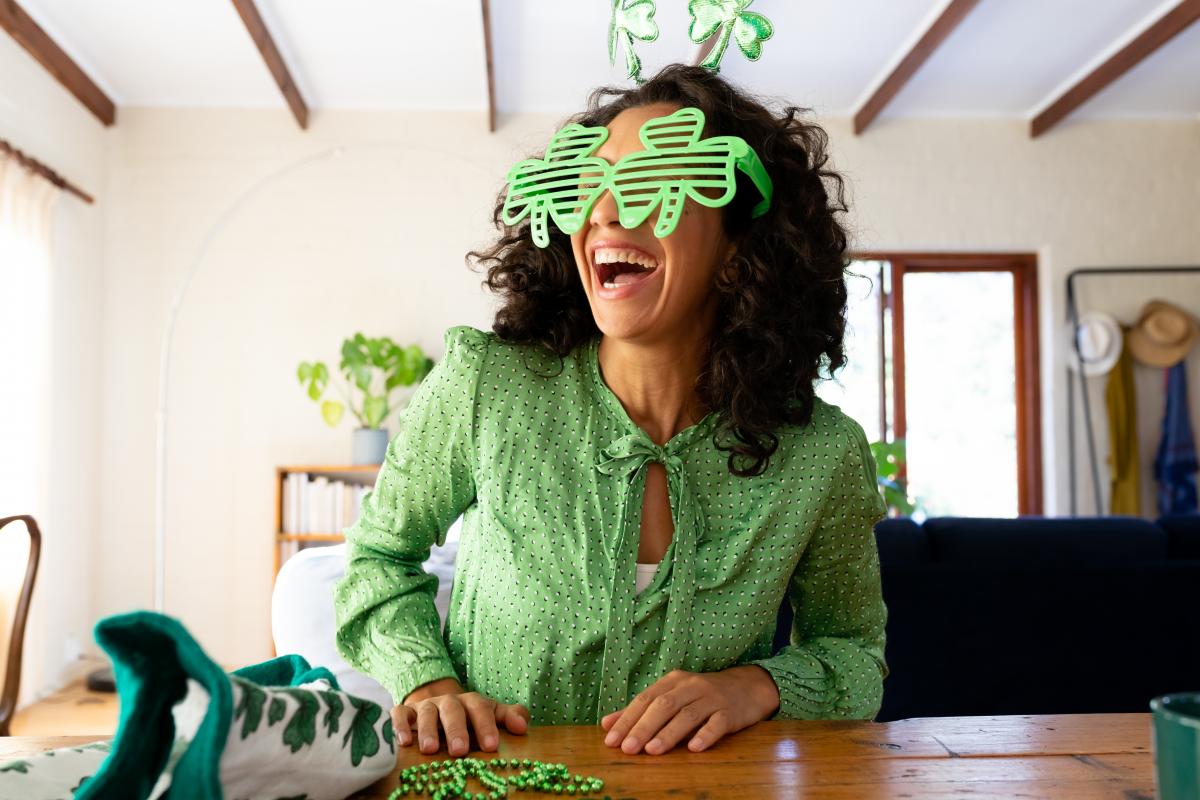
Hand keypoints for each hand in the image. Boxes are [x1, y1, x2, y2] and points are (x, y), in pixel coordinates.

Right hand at [392, 678, 530, 756]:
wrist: (436, 705)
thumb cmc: (467, 718)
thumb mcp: (489, 715)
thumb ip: (507, 717)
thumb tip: (522, 726)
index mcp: (471, 702)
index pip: (480, 709)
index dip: (486, 726)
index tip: (491, 747)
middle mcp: (448, 702)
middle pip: (453, 710)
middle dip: (456, 729)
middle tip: (460, 750)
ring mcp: (425, 706)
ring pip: (426, 713)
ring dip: (428, 730)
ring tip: (430, 750)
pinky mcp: (405, 712)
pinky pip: (399, 714)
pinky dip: (399, 726)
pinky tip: (403, 743)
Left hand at [600, 666, 779, 754]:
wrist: (748, 687)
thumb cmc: (703, 695)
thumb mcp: (672, 696)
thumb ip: (641, 711)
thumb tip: (607, 724)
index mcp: (673, 681)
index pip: (645, 699)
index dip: (627, 719)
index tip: (611, 740)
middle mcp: (691, 686)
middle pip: (664, 705)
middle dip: (643, 727)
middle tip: (628, 748)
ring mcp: (712, 698)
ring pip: (688, 714)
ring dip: (669, 733)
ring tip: (652, 750)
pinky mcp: (730, 712)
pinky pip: (717, 723)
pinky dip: (705, 735)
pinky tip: (694, 748)